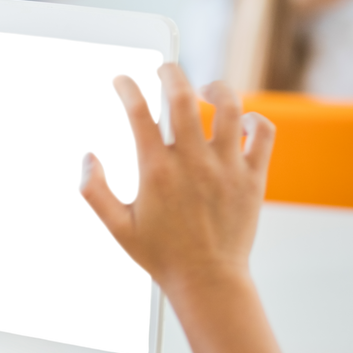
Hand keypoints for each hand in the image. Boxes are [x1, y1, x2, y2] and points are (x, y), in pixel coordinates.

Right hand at [75, 67, 273, 298]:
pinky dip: (255, 121)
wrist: (208, 282)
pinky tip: (242, 123)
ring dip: (216, 90)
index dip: (126, 86)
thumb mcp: (116, 228)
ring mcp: (227, 168)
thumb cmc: (162, 255)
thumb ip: (94, 191)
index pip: (137, 111)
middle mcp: (193, 163)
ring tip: (205, 91)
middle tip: (163, 70)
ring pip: (230, 108)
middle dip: (170, 72)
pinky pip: (263, 135)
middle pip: (183, 97)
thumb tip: (89, 157)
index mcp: (157, 172)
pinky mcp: (253, 178)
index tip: (122, 80)